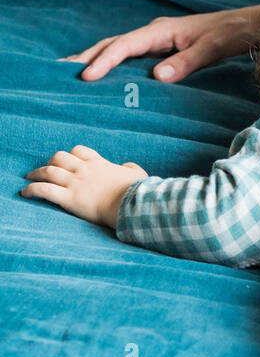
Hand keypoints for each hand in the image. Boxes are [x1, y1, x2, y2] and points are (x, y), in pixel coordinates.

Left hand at [21, 146, 147, 228]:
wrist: (131, 204)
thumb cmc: (137, 191)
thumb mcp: (137, 174)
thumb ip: (130, 167)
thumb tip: (126, 166)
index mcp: (99, 164)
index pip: (79, 151)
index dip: (70, 155)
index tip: (67, 162)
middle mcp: (84, 170)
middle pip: (59, 157)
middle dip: (50, 162)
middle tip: (45, 170)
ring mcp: (75, 183)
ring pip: (49, 171)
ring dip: (36, 174)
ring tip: (28, 178)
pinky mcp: (69, 198)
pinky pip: (45, 190)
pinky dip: (32, 190)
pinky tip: (25, 193)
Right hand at [62, 3, 259, 81]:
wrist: (247, 25)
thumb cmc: (229, 34)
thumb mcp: (210, 49)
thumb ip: (185, 63)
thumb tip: (157, 76)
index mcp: (161, 31)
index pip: (124, 45)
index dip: (104, 61)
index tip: (86, 76)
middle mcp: (155, 32)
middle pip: (113, 43)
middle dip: (87, 56)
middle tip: (60, 70)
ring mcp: (157, 39)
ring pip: (119, 48)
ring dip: (97, 58)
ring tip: (73, 72)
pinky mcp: (163, 47)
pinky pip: (131, 55)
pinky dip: (114, 62)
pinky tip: (106, 74)